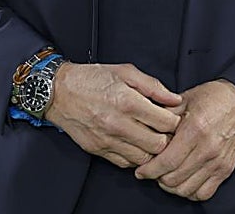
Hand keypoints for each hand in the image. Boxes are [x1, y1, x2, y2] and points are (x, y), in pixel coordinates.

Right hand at [43, 62, 182, 169]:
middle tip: (167, 132)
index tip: (175, 118)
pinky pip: (126, 163)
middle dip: (167, 139)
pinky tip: (135, 144)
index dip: (176, 121)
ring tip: (151, 138)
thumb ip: (153, 86)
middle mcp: (118, 124)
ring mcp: (107, 140)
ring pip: (143, 159)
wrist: (58, 92)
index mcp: (127, 101)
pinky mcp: (98, 150)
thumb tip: (175, 100)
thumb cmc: (92, 78)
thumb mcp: (125, 72)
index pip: (166, 123)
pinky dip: (135, 157)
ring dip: (151, 151)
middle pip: (158, 145)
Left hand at [135, 79, 234, 201]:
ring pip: (187, 189)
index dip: (150, 170)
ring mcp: (218, 162)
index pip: (167, 161)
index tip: (140, 171)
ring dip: (172, 187)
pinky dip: (190, 192)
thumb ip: (162, 115)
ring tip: (165, 176)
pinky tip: (183, 181)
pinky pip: (204, 193)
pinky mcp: (225, 170)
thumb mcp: (183, 99)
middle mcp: (208, 149)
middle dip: (157, 178)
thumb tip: (142, 130)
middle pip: (174, 178)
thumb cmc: (210, 98)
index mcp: (195, 129)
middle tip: (151, 171)